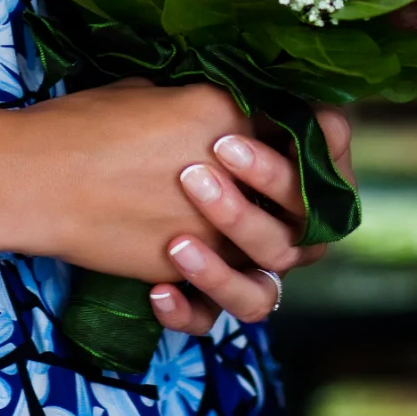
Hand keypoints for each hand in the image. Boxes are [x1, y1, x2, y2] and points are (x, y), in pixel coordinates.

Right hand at [0, 85, 353, 333]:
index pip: (308, 124)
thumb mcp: (150, 92)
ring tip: (206, 230)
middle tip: (255, 181)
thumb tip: (228, 119)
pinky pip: (225, 304)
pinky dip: (207, 299)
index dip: (319, 133)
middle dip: (295, 190)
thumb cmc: (78, 123)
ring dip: (258, 242)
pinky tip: (174, 283)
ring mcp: (218, 227)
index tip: (305, 133)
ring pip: (279, 258)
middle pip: (309, 197)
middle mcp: (238, 171)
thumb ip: (203, 107)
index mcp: (229, 111)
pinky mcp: (185, 271)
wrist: (29, 176)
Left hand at [151, 102, 353, 337]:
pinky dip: (187, 311)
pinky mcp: (214, 298)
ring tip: (176, 244)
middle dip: (243, 212)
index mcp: (302, 184)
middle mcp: (290, 234)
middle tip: (194, 176)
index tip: (235, 139)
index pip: (326, 180)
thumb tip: (267, 95)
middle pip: (294, 240)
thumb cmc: (172, 125)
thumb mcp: (210, 106)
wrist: (90, 171)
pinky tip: (158, 290)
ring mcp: (254, 271)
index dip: (293, 166)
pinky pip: (212, 321)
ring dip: (220, 272)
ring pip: (260, 295)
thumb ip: (249, 106)